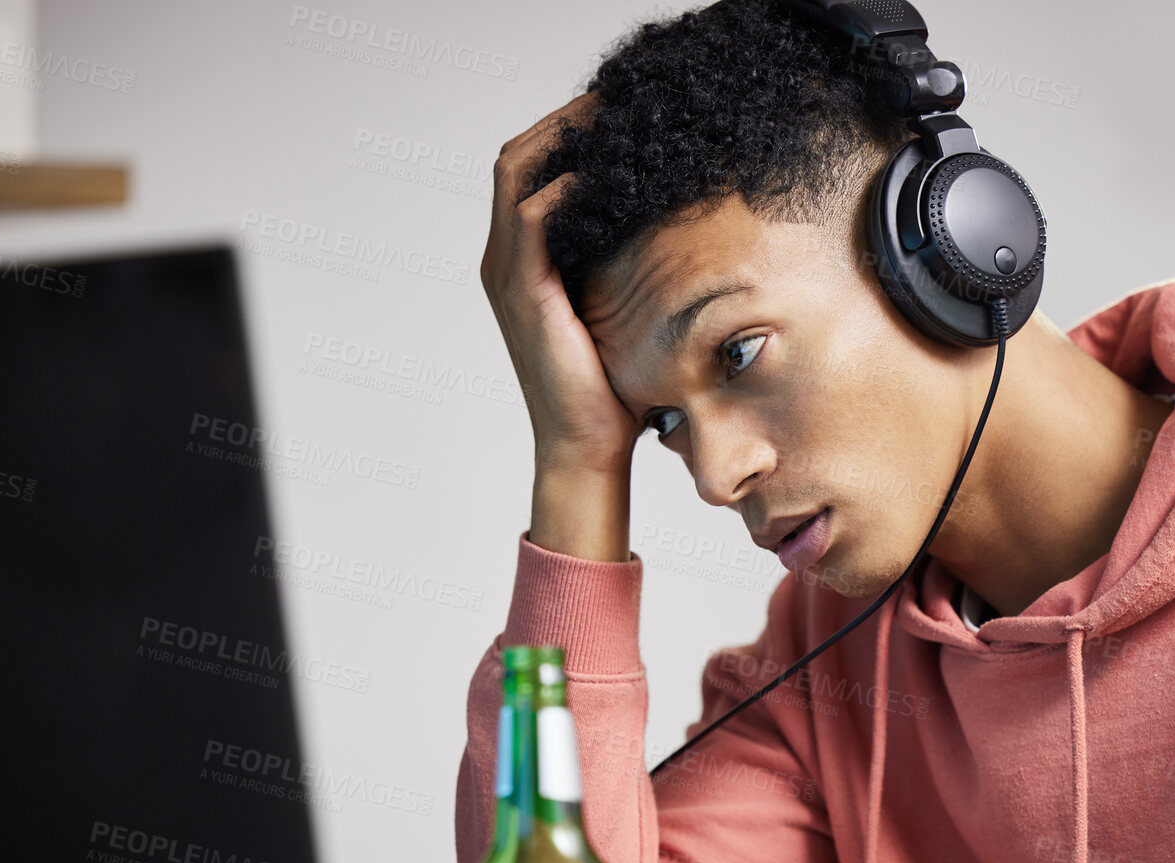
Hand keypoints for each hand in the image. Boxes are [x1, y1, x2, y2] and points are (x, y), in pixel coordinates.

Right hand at [482, 91, 640, 475]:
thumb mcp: (617, 310)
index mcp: (518, 262)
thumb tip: (672, 227)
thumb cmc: (609, 389)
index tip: (613, 115)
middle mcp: (502, 261)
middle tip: (614, 103)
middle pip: (515, 157)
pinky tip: (604, 180)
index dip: (563, 133)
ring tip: (609, 122)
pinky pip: (533, 218)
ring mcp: (508, 276)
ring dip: (562, 139)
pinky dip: (564, 188)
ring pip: (517, 173)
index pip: (526, 170)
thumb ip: (622, 265)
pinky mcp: (526, 294)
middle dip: (563, 122)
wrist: (587, 447)